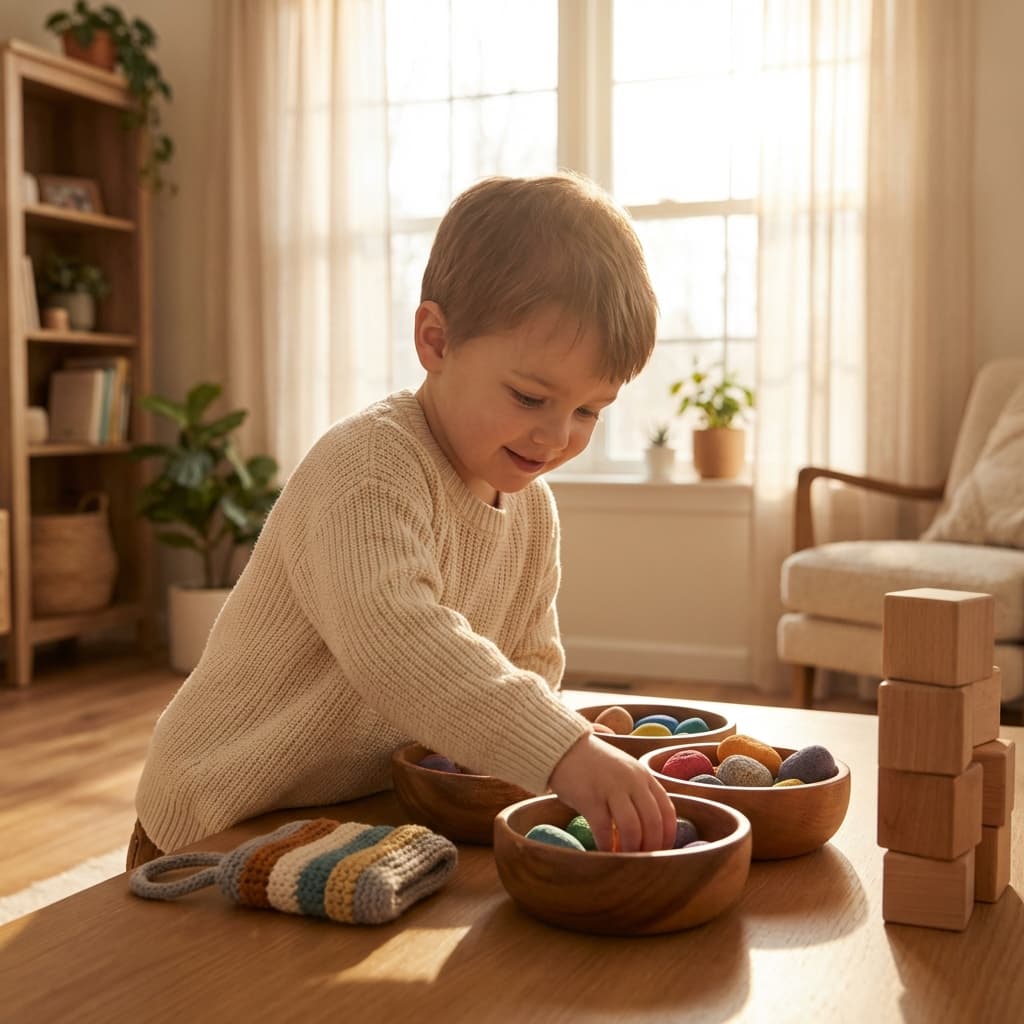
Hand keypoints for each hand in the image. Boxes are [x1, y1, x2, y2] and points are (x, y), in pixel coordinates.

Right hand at [548, 733, 675, 851]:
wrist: (565, 748)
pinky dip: (607, 846)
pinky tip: (605, 852)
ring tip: (625, 859)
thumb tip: (653, 830)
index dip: (668, 836)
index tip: (662, 852)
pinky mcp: (590, 797)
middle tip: (644, 862)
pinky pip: (603, 829)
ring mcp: (611, 788)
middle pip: (653, 822)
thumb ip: (640, 793)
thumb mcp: (626, 771)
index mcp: (644, 776)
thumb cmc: (596, 765)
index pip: (667, 810)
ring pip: (632, 828)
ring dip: (631, 850)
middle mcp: (632, 781)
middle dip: (651, 848)